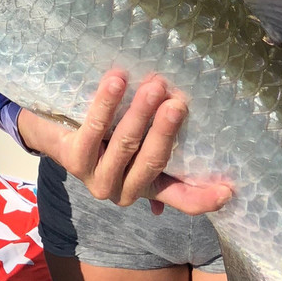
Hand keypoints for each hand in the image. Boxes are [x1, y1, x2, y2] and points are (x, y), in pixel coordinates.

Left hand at [17, 71, 232, 214]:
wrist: (52, 130)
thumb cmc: (104, 132)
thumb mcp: (133, 138)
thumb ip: (157, 135)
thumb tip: (186, 105)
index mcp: (146, 187)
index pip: (180, 199)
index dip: (204, 198)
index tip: (229, 190)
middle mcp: (124, 190)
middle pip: (153, 161)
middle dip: (166, 130)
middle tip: (178, 101)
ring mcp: (97, 179)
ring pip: (125, 144)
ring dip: (139, 112)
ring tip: (153, 85)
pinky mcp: (73, 161)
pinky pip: (93, 130)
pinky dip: (106, 104)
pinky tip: (116, 82)